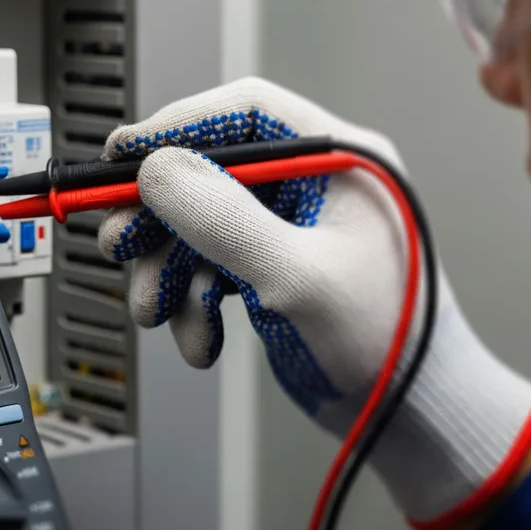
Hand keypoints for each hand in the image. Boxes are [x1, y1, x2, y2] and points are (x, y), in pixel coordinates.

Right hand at [101, 77, 530, 529]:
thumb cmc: (391, 343)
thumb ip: (226, 221)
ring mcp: (289, 229)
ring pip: (200, 227)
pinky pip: (210, 269)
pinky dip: (192, 304)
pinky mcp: (272, 269)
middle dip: (159, 217)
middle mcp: (311, 185)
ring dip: (168, 271)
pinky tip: (200, 338)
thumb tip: (160, 169)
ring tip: (155, 310)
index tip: (123, 155)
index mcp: (339, 161)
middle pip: (210, 172)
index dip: (178, 127)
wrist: (411, 415)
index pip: (245, 114)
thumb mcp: (298, 277)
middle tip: (119, 242)